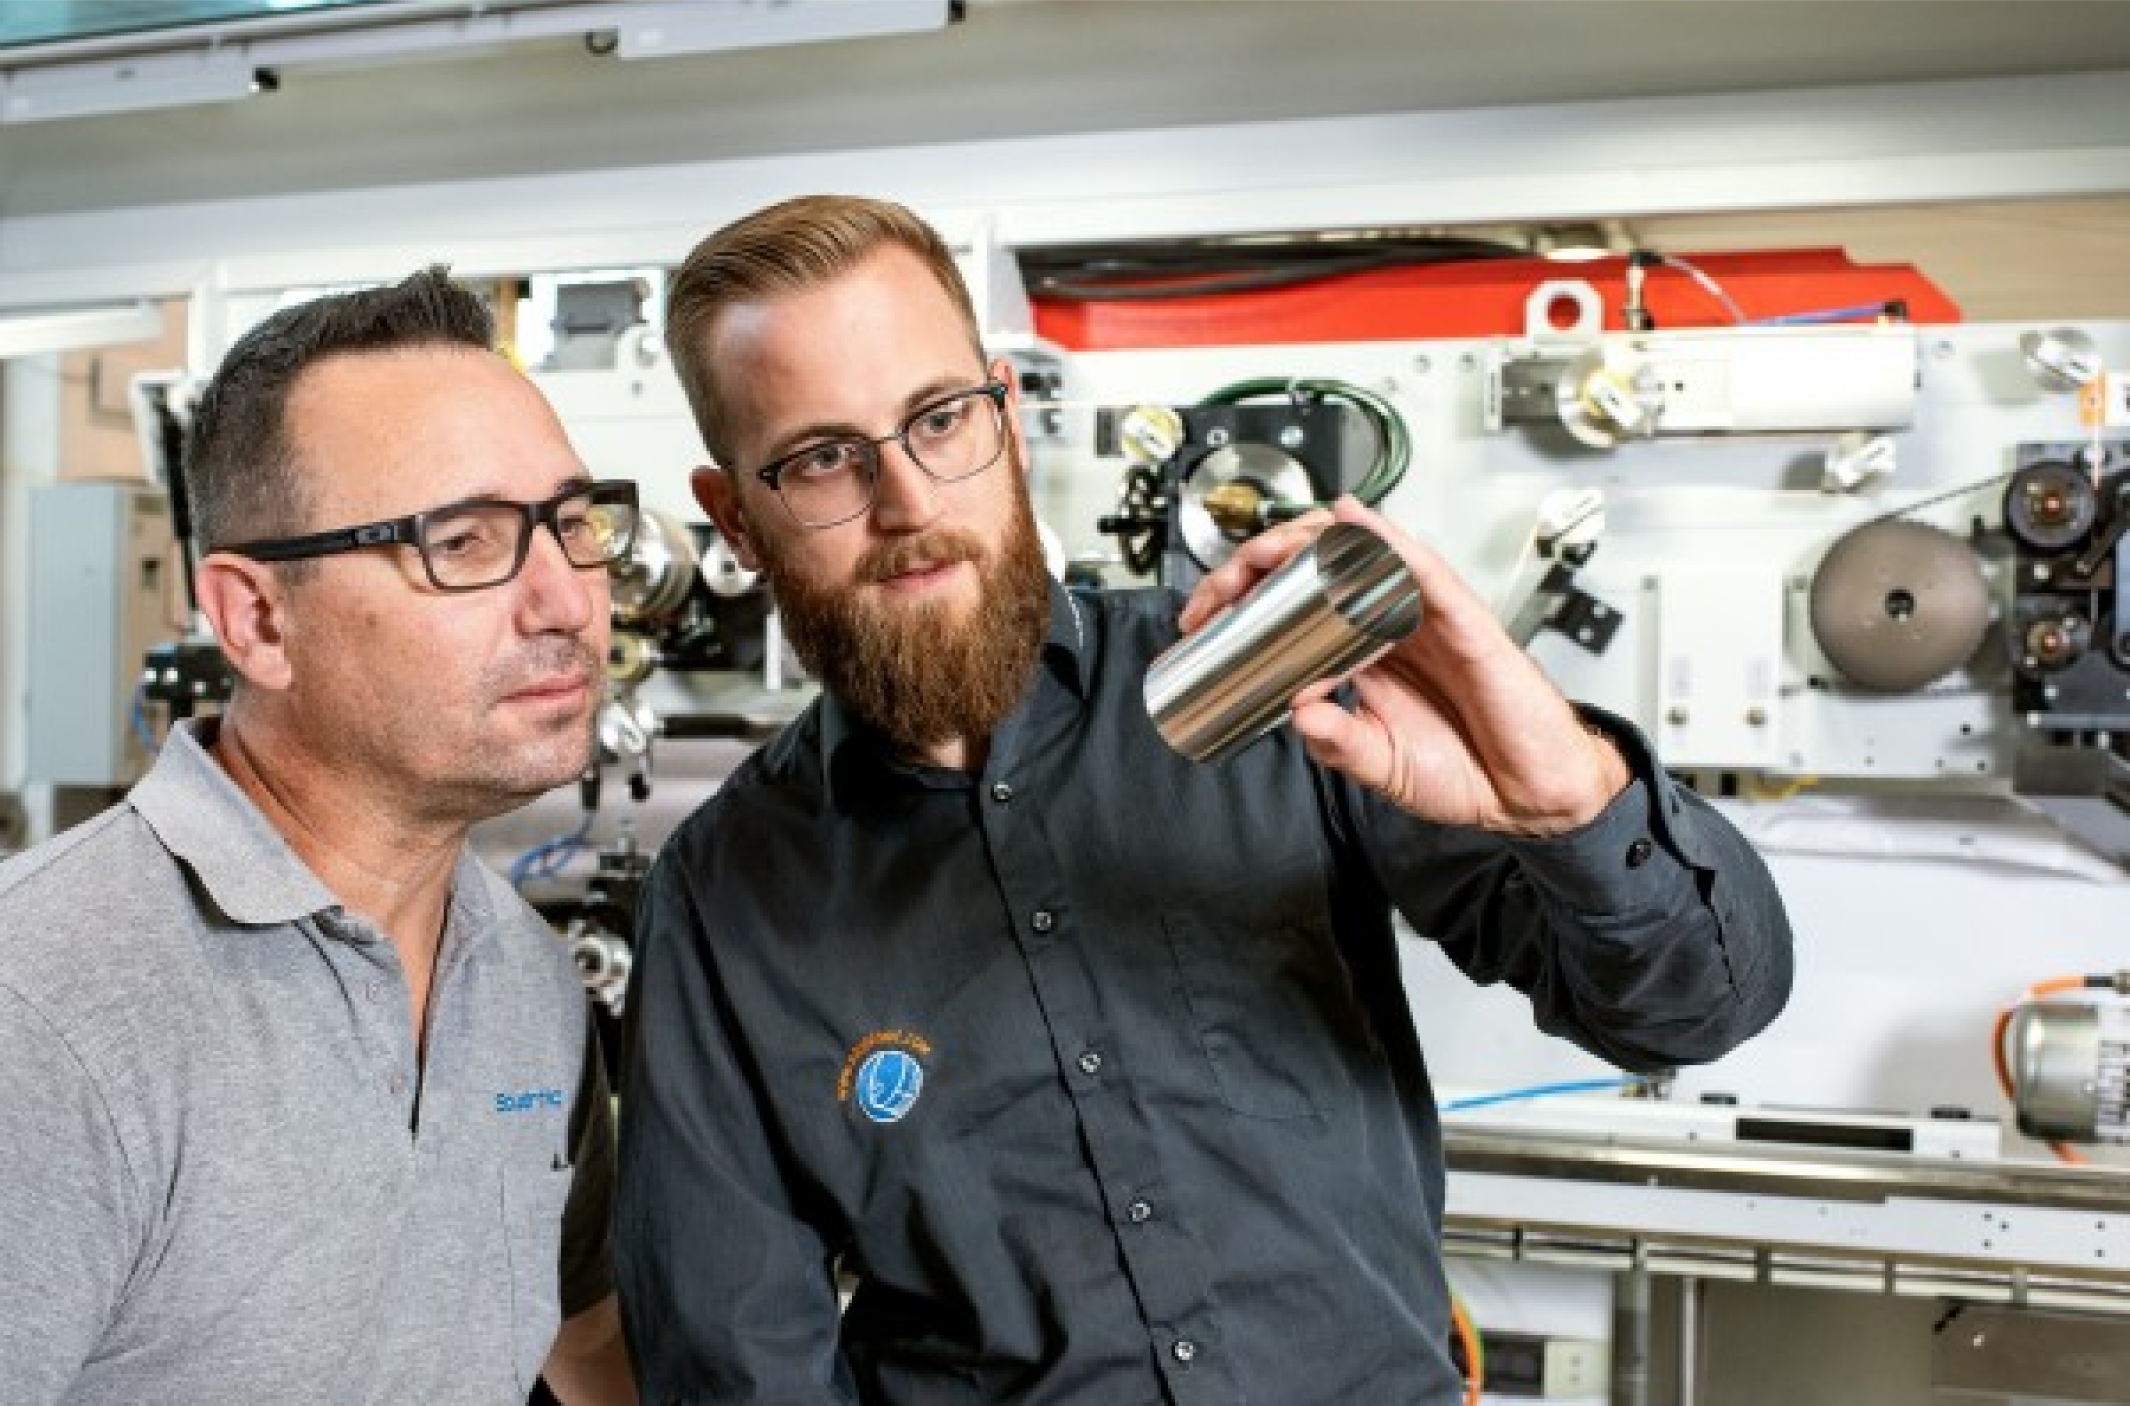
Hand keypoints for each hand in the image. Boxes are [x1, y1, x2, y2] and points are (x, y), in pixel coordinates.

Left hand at [1176, 495, 1629, 835]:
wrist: (1530, 797)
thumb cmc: (1467, 769)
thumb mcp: (1380, 764)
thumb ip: (1338, 742)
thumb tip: (1296, 711)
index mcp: (1367, 646)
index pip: (1297, 598)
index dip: (1247, 595)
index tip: (1203, 618)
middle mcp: (1393, 620)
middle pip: (1318, 562)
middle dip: (1259, 562)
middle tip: (1218, 590)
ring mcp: (1428, 615)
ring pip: (1364, 552)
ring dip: (1307, 540)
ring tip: (1264, 550)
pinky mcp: (1465, 622)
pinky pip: (1424, 570)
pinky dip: (1387, 541)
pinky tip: (1354, 523)